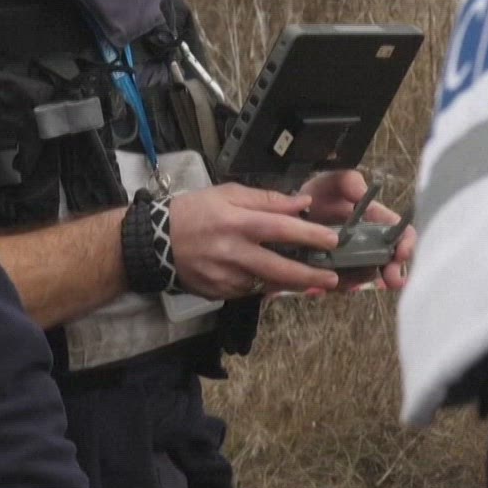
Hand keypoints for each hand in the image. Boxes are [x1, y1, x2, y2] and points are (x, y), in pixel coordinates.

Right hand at [166, 184, 341, 299]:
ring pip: (267, 285)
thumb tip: (301, 204)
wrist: (154, 242)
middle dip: (309, 276)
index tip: (332, 240)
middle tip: (333, 278)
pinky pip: (250, 291)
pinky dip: (264, 286)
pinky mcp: (220, 293)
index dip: (309, 235)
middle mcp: (234, 253)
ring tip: (314, 284)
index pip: (280, 229)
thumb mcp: (227, 194)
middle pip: (279, 269)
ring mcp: (226, 277)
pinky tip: (274, 281)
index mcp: (237, 223)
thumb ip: (266, 200)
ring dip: (292, 285)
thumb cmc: (194, 212)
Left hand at [298, 169, 416, 291]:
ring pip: (365, 276)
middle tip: (392, 279)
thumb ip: (349, 181)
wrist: (292, 210)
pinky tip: (326, 281)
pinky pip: (341, 284)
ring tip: (349, 278)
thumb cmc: (320, 193)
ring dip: (361, 279)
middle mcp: (370, 243)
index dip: (407, 243)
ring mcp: (353, 260)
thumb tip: (362, 192)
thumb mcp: (333, 180)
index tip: (403, 252)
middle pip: (390, 261)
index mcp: (376, 220)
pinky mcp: (334, 272)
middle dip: (394, 272)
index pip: (401, 233)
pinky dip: (338, 284)